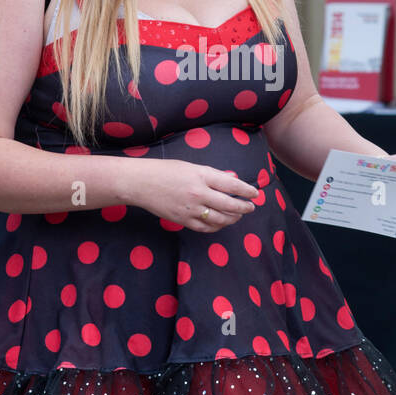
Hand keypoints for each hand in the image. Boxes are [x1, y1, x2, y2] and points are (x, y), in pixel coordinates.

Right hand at [128, 159, 258, 231]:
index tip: (255, 193)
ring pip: (220, 219)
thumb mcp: (191, 167)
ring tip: (238, 216)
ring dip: (233, 218)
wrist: (140, 183)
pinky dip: (217, 226)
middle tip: (251, 207)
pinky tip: (221, 223)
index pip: (231, 184)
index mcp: (201, 175)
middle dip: (244, 207)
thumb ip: (213, 175)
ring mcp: (191, 209)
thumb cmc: (165, 170)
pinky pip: (206, 227)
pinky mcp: (183, 220)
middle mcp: (198, 193)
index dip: (246, 190)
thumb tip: (232, 178)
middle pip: (229, 204)